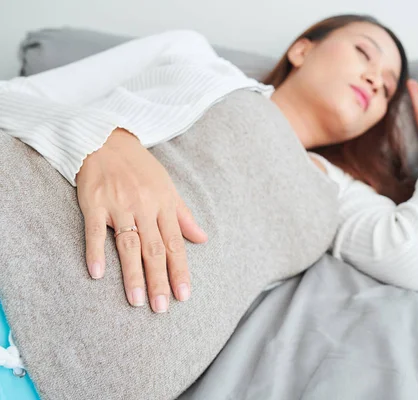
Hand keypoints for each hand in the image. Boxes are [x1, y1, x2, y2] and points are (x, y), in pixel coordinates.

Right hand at [76, 128, 207, 312]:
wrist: (106, 139)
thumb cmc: (140, 168)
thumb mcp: (167, 188)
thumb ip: (183, 216)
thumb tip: (203, 239)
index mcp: (163, 205)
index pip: (175, 244)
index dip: (180, 271)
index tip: (183, 295)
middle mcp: (144, 207)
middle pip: (154, 249)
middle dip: (160, 280)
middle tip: (161, 308)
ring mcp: (118, 205)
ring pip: (128, 244)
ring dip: (133, 274)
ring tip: (137, 300)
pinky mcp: (94, 203)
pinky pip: (95, 230)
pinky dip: (95, 252)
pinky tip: (97, 274)